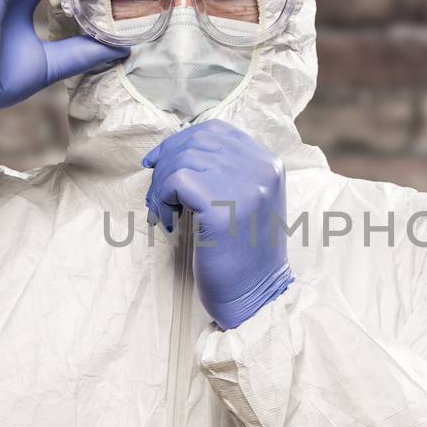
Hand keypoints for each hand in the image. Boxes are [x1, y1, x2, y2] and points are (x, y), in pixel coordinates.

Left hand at [143, 120, 294, 329]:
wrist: (254, 295)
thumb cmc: (243, 252)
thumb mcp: (247, 201)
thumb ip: (226, 172)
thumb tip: (177, 150)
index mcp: (269, 164)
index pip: (216, 131)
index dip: (180, 141)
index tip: (158, 162)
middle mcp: (261, 169)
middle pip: (196, 141)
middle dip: (166, 163)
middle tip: (158, 195)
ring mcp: (244, 186)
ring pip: (182, 160)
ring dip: (161, 185)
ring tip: (164, 211)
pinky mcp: (222, 207)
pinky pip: (176, 181)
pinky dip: (162, 198)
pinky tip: (169, 220)